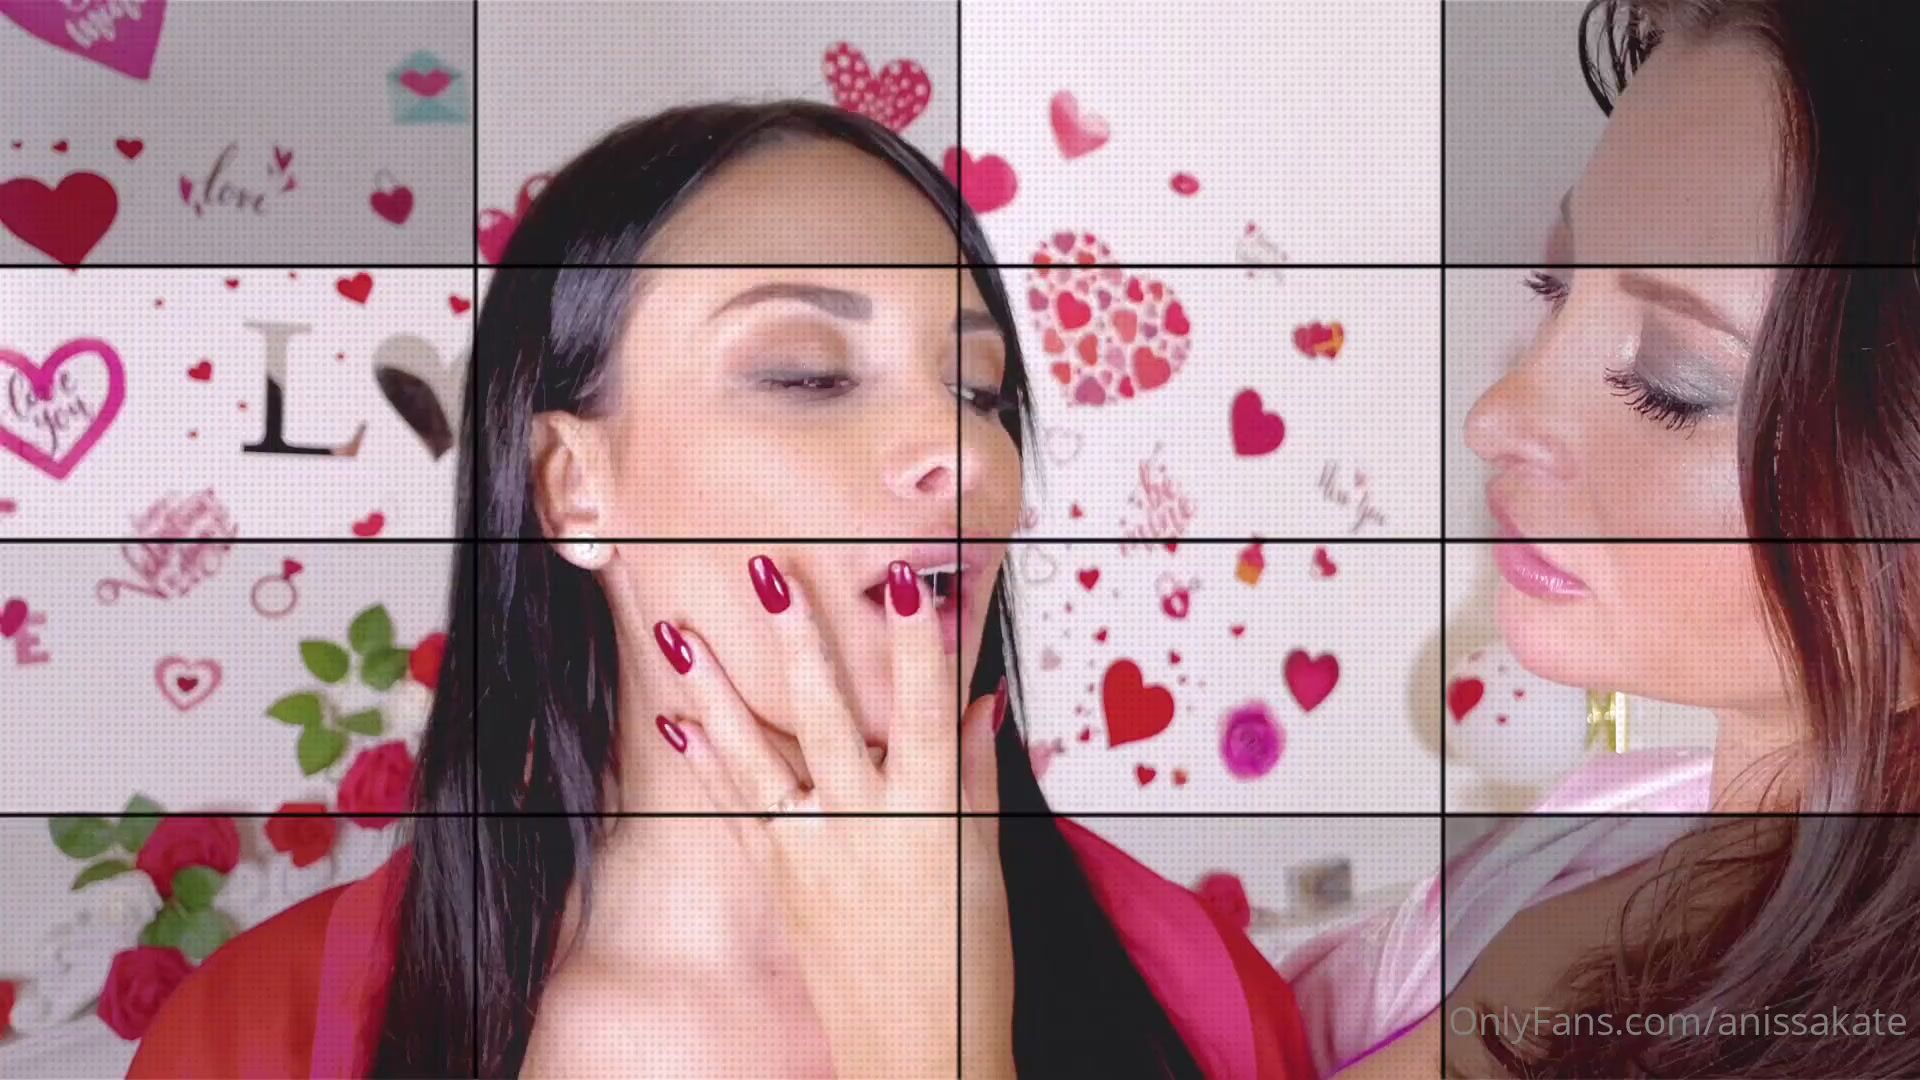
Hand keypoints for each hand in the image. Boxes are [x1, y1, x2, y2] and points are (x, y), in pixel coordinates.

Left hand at [656, 557, 1014, 1078]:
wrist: (919, 1054)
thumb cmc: (965, 968)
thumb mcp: (986, 866)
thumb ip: (976, 778)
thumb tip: (979, 704)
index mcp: (930, 816)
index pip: (923, 709)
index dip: (914, 641)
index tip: (902, 579)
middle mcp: (863, 826)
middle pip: (825, 716)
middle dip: (798, 641)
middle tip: (768, 576)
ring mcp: (812, 852)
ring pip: (755, 757)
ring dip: (714, 692)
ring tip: (679, 636)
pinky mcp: (781, 880)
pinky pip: (733, 812)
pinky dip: (704, 765)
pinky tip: (676, 725)